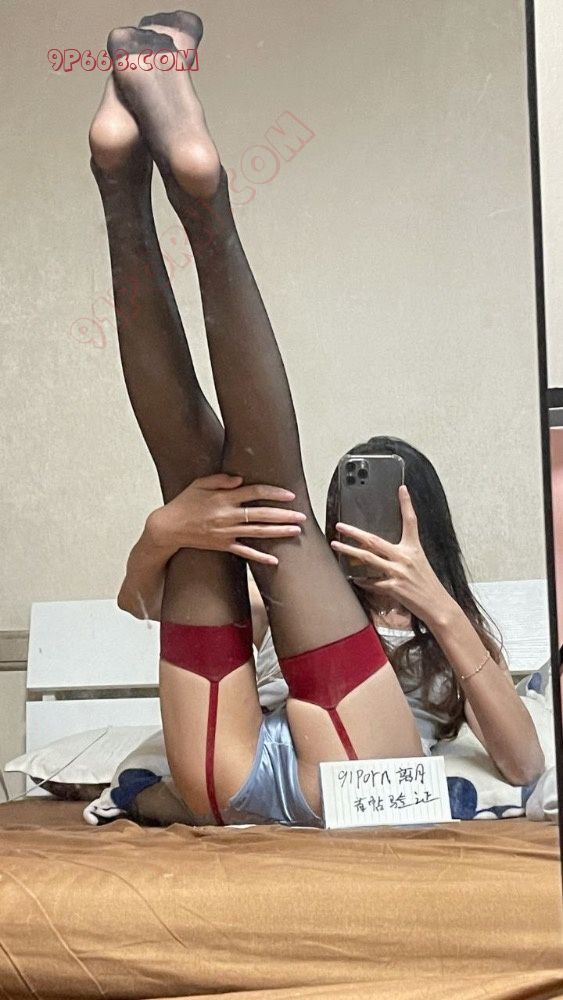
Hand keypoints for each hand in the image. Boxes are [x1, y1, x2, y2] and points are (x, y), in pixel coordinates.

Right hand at [145, 474, 305, 565]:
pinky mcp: (223, 545)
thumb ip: (221, 479)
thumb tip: (241, 479)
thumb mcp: (200, 484)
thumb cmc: (184, 503)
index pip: (255, 493)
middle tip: (302, 515)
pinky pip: (245, 552)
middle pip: (262, 514)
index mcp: (224, 498)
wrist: (168, 527)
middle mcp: (228, 515)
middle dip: (284, 515)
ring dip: (279, 532)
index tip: (289, 495)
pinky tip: (275, 560)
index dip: (274, 493)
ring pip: (258, 532)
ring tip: (296, 531)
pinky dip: (260, 557)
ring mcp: (226, 532)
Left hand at [330, 485, 451, 626]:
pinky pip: (371, 581)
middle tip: (340, 526)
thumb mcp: (420, 563)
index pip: (411, 522)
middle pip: (374, 540)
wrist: (437, 606)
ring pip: (367, 558)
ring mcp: (397, 572)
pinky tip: (354, 578)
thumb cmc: (428, 585)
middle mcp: (405, 558)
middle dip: (355, 532)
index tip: (402, 489)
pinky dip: (361, 580)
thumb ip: (402, 556)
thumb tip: (384, 552)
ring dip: (349, 551)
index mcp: (414, 549)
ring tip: (336, 545)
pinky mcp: (393, 587)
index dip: (407, 504)